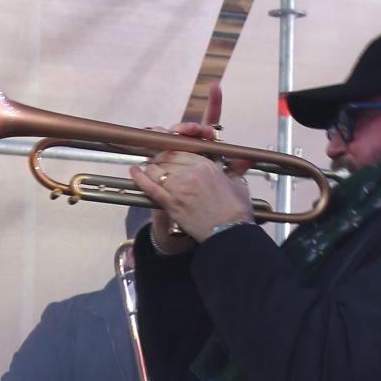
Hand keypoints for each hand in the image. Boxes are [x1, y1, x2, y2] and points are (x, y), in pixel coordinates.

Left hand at [130, 85, 250, 247]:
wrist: (229, 232)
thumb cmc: (236, 210)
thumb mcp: (238, 184)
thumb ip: (236, 169)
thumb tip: (246, 159)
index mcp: (205, 164)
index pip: (181, 149)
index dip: (171, 149)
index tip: (168, 151)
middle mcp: (190, 172)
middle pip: (166, 157)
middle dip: (160, 157)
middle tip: (157, 160)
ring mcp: (178, 187)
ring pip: (156, 169)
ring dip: (151, 167)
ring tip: (149, 168)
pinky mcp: (170, 203)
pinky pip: (149, 185)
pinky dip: (139, 177)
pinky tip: (134, 171)